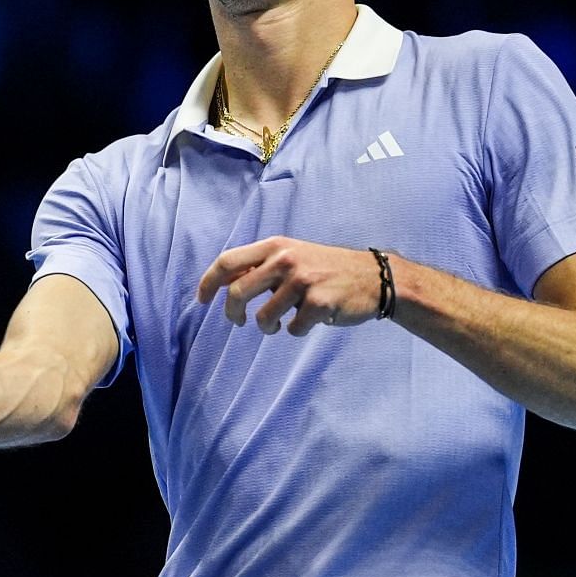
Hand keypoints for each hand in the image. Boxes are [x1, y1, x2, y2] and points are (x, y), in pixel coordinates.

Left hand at [196, 236, 386, 334]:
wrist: (374, 277)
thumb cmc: (326, 268)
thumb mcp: (292, 255)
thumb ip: (262, 266)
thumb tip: (223, 285)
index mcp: (275, 246)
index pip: (227, 262)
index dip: (209, 283)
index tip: (202, 301)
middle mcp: (286, 259)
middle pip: (237, 292)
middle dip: (232, 314)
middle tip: (238, 322)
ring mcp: (303, 281)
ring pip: (264, 317)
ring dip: (268, 326)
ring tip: (280, 323)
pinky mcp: (320, 303)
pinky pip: (293, 329)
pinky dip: (296, 330)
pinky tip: (310, 320)